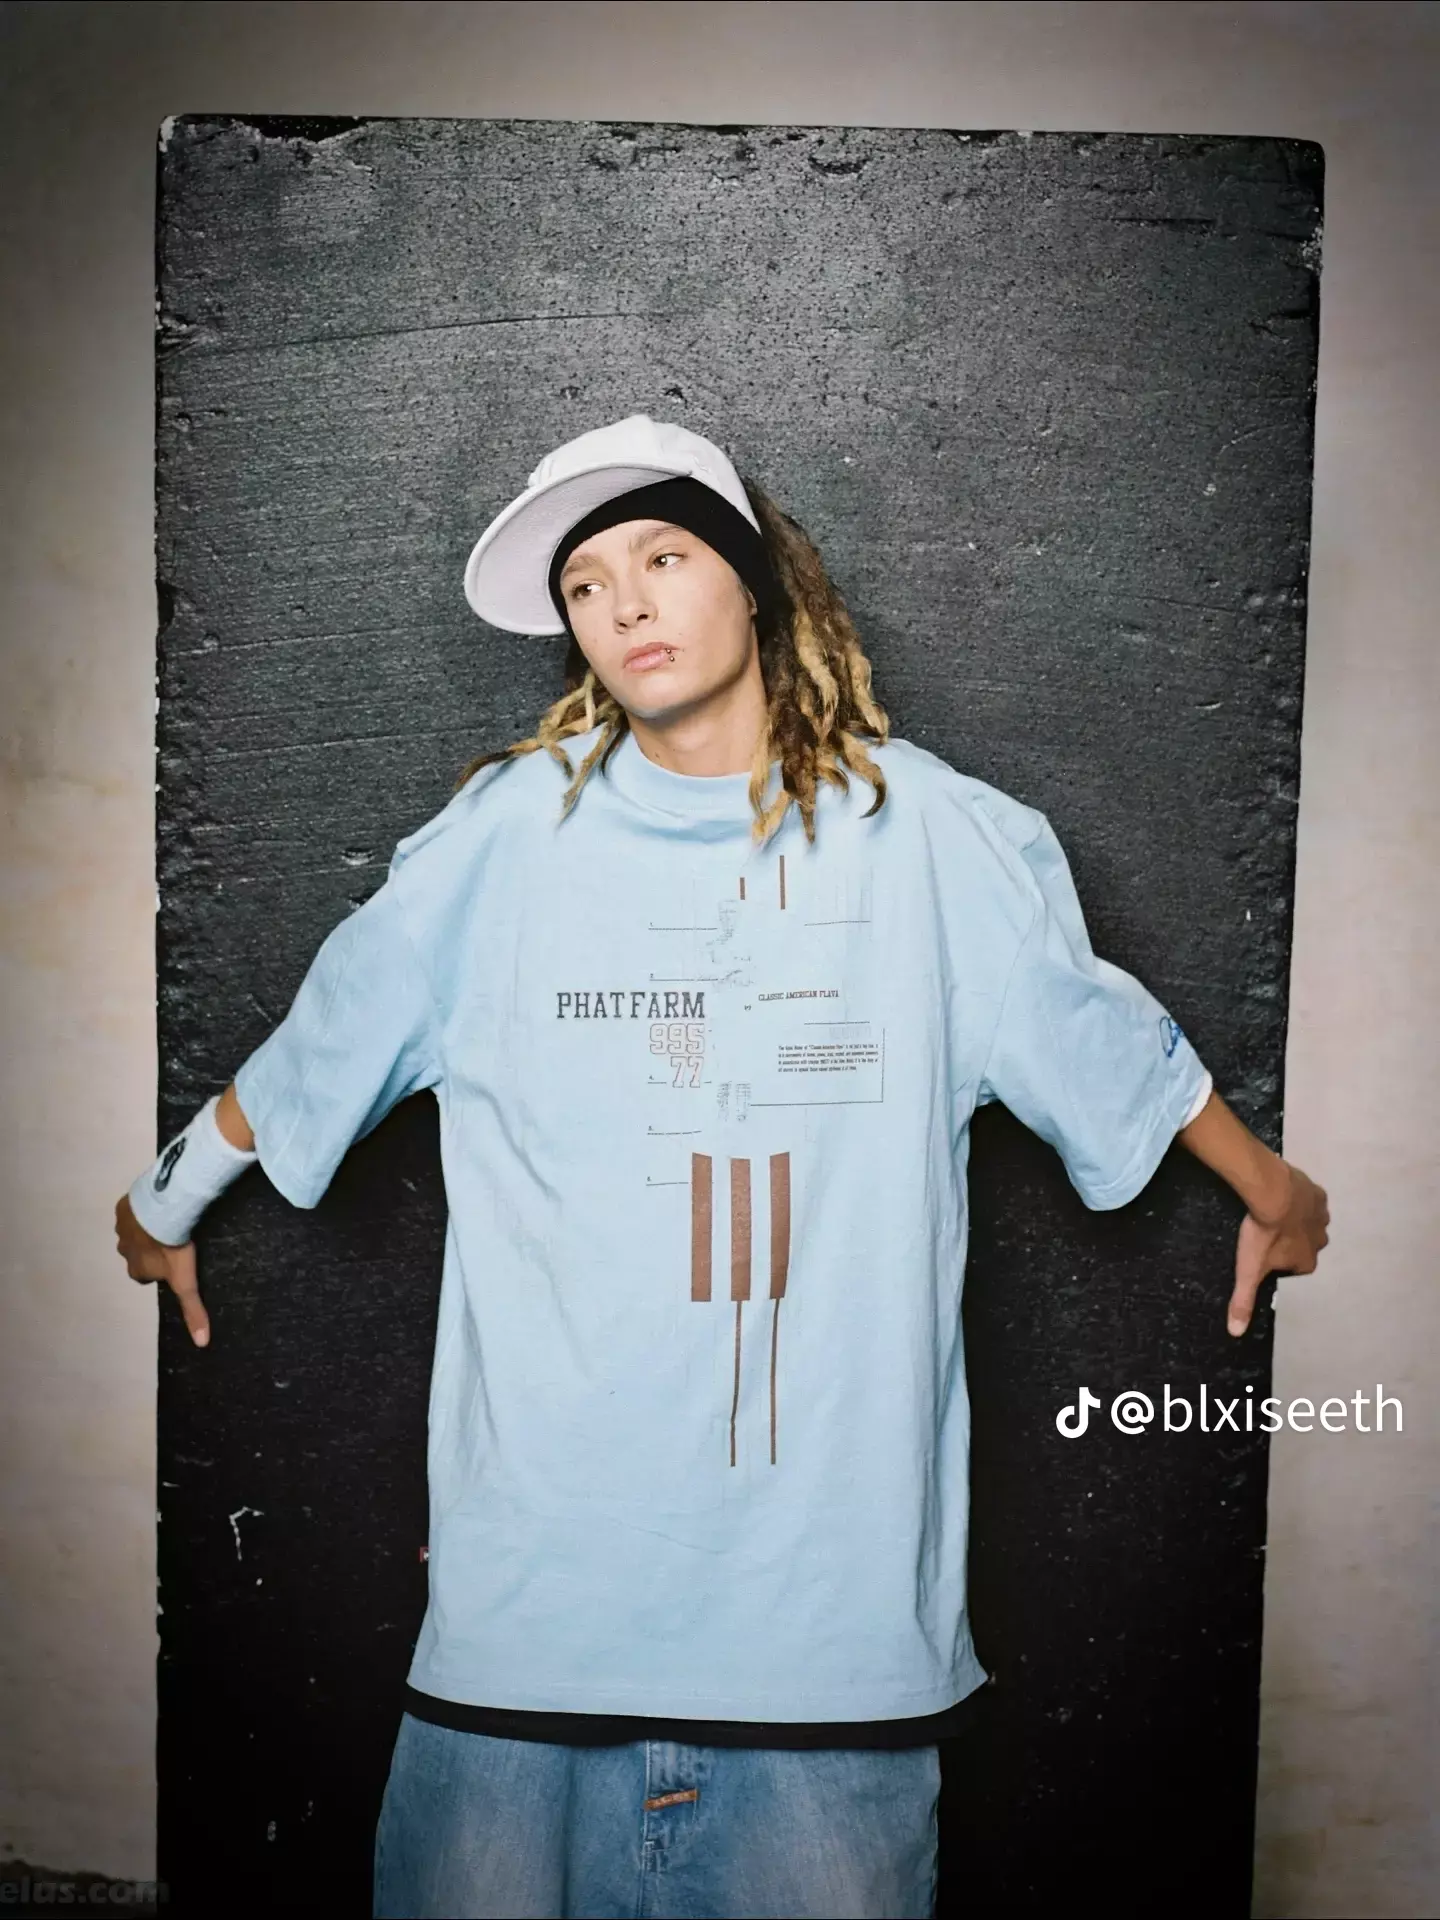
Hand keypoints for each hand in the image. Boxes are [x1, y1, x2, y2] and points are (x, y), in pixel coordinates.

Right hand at [114, 1193, 209, 1346]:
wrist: (162, 1212)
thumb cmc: (172, 1249)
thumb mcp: (186, 1281)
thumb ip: (192, 1309)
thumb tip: (201, 1343)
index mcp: (136, 1270)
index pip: (145, 1275)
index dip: (158, 1269)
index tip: (174, 1262)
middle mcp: (124, 1251)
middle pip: (138, 1253)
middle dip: (151, 1248)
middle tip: (174, 1238)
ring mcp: (122, 1228)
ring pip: (134, 1230)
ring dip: (148, 1227)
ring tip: (170, 1220)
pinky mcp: (123, 1206)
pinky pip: (132, 1208)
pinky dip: (143, 1208)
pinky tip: (160, 1204)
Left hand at [1228, 1161, 1329, 1336]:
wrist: (1272, 1192)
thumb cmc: (1262, 1235)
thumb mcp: (1248, 1270)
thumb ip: (1243, 1300)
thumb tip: (1236, 1332)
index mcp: (1308, 1262)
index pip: (1295, 1268)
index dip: (1279, 1261)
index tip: (1262, 1253)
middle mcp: (1321, 1242)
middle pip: (1304, 1245)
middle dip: (1289, 1240)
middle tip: (1266, 1230)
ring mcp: (1322, 1217)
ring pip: (1310, 1222)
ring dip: (1295, 1218)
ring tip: (1273, 1211)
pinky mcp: (1319, 1194)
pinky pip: (1311, 1199)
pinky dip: (1300, 1198)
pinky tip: (1283, 1195)